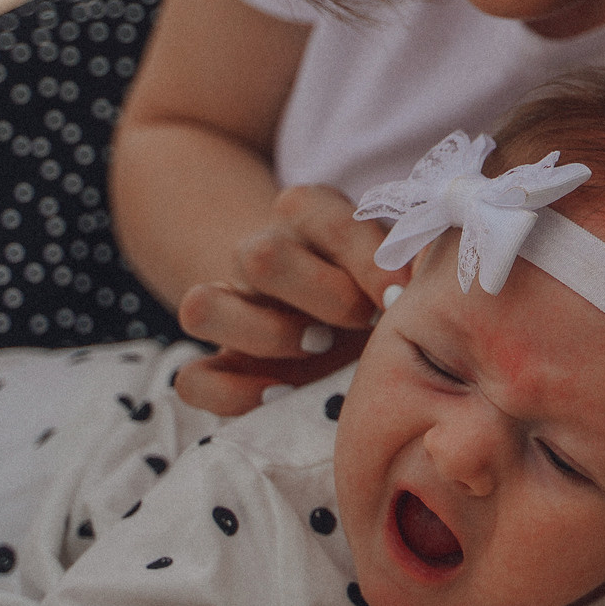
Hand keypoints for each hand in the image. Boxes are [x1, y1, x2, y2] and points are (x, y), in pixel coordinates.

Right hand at [171, 185, 386, 414]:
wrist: (344, 310)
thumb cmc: (381, 282)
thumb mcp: (396, 259)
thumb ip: (405, 263)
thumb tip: (412, 294)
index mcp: (306, 215)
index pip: (311, 209)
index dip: (359, 254)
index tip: (401, 293)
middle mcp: (259, 254)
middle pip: (257, 257)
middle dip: (320, 294)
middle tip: (365, 319)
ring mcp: (231, 308)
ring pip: (202, 308)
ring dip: (267, 334)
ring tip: (320, 348)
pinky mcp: (218, 363)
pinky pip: (192, 378)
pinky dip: (232, 393)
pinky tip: (283, 396)